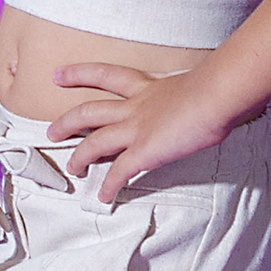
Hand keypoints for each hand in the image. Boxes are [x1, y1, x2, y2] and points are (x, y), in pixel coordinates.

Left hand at [48, 64, 229, 204]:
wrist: (217, 93)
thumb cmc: (218, 83)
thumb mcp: (201, 81)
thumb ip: (197, 89)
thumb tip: (216, 90)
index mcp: (148, 87)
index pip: (106, 75)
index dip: (79, 74)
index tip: (59, 75)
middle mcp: (136, 106)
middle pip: (89, 111)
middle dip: (67, 122)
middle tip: (52, 131)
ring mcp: (137, 129)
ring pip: (95, 142)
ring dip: (80, 157)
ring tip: (72, 169)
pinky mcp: (144, 152)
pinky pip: (119, 172)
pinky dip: (110, 185)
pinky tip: (104, 196)